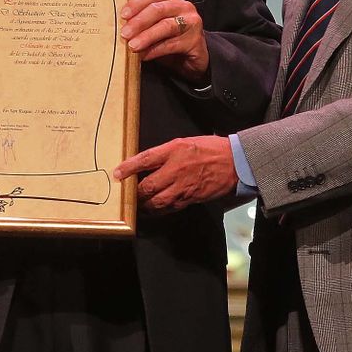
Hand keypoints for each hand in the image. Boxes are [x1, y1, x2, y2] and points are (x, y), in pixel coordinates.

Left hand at [113, 135, 236, 212]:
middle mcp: (176, 170)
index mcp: (174, 151)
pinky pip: (170, 207)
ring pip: (157, 201)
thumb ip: (164, 152)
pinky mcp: (191, 198)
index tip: (117, 174)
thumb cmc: (210, 149)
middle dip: (135, 192)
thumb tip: (146, 162)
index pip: (145, 159)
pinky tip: (154, 208)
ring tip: (138, 204)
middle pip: (148, 186)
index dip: (128, 167)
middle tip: (126, 194)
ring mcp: (184, 187)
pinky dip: (159, 209)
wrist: (235, 162)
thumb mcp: (184, 142)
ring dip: (145, 205)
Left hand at [119, 0, 208, 82]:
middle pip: (158, 9)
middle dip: (139, 22)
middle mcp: (182, 7)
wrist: (194, 57)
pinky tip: (144, 56)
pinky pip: (172, 45)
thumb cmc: (170, 39)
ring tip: (133, 46)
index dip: (136, 4)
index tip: (122, 15)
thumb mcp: (155, 27)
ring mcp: (191, 23)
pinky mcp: (195, 41)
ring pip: (166, 26)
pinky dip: (155, 50)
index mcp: (170, 0)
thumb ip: (142, 24)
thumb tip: (120, 28)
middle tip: (124, 34)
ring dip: (146, 36)